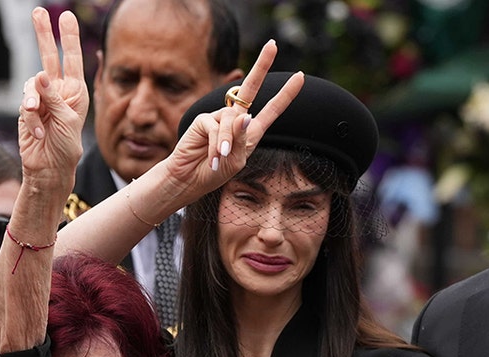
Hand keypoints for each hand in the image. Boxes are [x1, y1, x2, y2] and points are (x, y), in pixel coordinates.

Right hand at [17, 7, 87, 182]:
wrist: (48, 170)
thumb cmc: (65, 147)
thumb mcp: (66, 121)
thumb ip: (53, 97)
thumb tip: (39, 75)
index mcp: (75, 91)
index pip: (71, 59)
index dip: (68, 38)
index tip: (66, 16)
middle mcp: (57, 91)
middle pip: (48, 57)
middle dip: (43, 34)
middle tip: (38, 12)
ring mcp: (40, 99)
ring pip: (31, 85)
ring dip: (33, 102)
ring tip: (39, 118)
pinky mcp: (25, 111)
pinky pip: (24, 106)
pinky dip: (30, 120)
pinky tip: (38, 134)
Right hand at [159, 40, 303, 202]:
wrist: (189, 181)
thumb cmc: (214, 173)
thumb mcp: (235, 161)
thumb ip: (241, 140)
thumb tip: (244, 116)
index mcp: (250, 131)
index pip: (272, 110)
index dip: (286, 94)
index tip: (300, 76)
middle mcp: (236, 120)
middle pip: (250, 89)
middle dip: (261, 66)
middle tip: (272, 44)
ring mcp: (219, 118)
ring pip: (231, 120)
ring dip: (225, 142)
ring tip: (219, 159)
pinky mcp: (203, 120)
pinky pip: (215, 127)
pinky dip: (215, 144)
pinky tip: (212, 157)